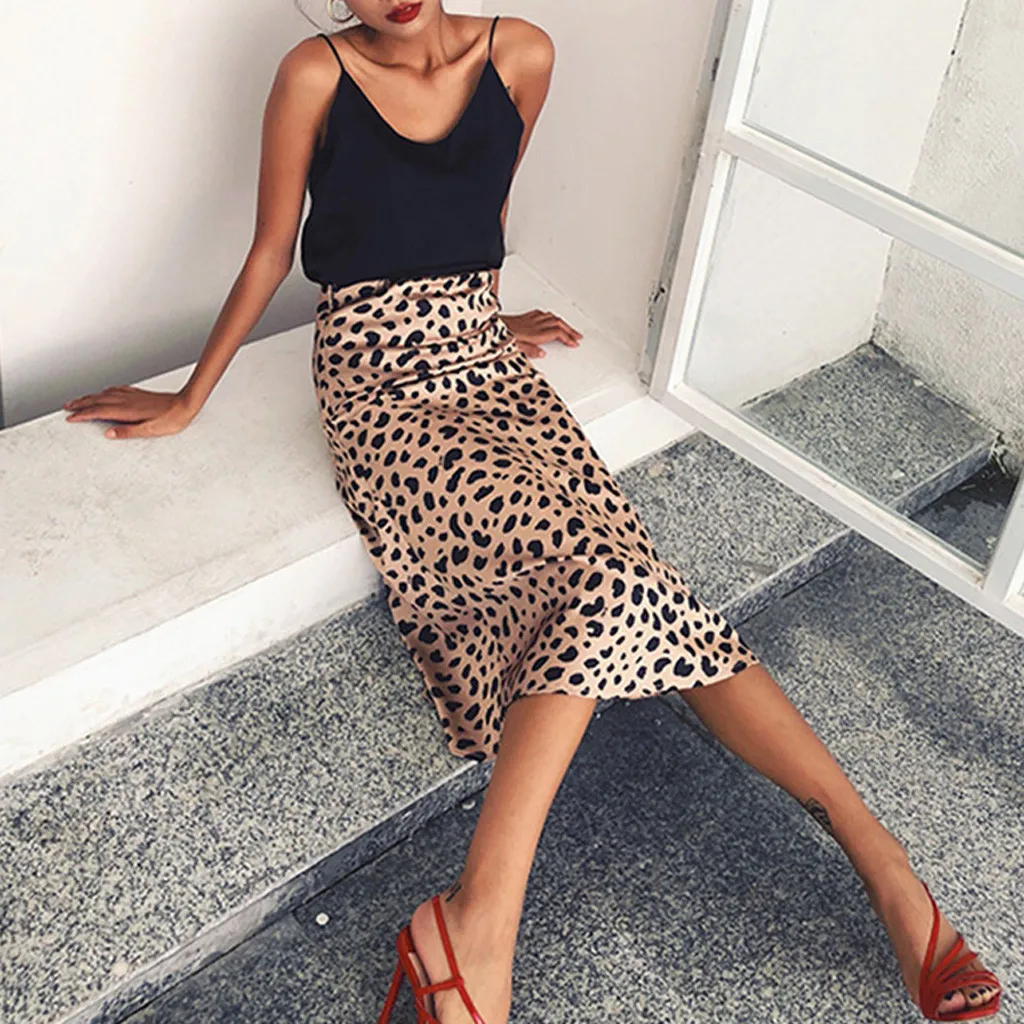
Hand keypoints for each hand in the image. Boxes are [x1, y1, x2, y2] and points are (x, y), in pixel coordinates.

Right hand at [63, 386, 196, 438]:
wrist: (186, 404)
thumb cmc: (172, 419)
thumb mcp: (150, 430)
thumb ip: (128, 432)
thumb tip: (109, 434)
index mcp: (127, 410)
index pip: (98, 411)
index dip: (82, 415)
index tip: (70, 418)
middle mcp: (126, 400)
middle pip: (97, 400)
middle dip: (80, 404)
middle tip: (66, 407)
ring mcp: (132, 395)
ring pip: (104, 394)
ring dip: (89, 397)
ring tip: (79, 400)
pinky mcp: (138, 394)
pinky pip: (116, 390)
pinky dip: (105, 391)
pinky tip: (104, 392)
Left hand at [498, 309, 581, 358]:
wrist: (486, 326)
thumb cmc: (497, 337)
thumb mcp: (512, 348)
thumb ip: (528, 350)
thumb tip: (542, 354)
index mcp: (533, 333)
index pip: (556, 333)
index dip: (567, 338)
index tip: (574, 343)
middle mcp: (532, 324)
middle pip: (557, 323)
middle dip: (570, 329)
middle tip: (577, 336)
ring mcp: (528, 320)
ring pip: (551, 317)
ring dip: (562, 322)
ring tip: (569, 328)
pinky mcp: (522, 317)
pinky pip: (541, 314)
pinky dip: (550, 316)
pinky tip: (549, 318)